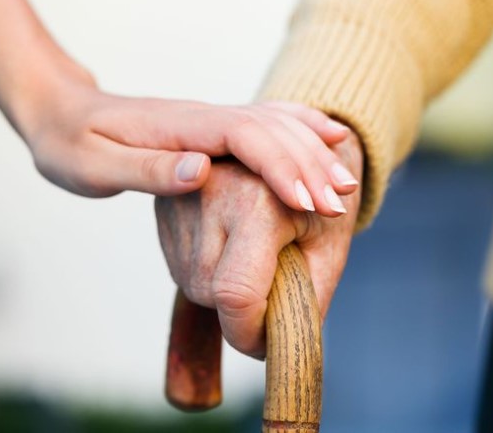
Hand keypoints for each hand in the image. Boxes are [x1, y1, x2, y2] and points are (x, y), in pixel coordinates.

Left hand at [12, 75, 357, 214]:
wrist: (59, 112)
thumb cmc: (69, 144)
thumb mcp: (94, 166)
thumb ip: (147, 171)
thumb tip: (202, 171)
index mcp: (178, 128)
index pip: (243, 137)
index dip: (279, 166)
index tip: (307, 201)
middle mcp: (202, 118)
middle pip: (270, 131)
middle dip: (308, 166)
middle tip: (341, 204)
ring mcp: (209, 120)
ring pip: (275, 125)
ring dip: (312, 152)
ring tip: (346, 184)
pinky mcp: (210, 129)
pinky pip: (265, 123)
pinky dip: (300, 128)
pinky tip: (328, 135)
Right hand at [155, 131, 362, 357]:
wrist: (294, 146)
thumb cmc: (320, 199)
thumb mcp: (329, 248)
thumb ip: (306, 301)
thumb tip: (275, 346)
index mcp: (257, 199)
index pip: (236, 293)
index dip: (249, 333)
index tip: (266, 345)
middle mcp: (207, 191)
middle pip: (211, 294)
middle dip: (243, 310)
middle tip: (274, 284)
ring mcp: (179, 196)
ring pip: (193, 284)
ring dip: (223, 291)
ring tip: (255, 255)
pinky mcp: (163, 204)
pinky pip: (182, 266)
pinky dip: (209, 272)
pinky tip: (231, 245)